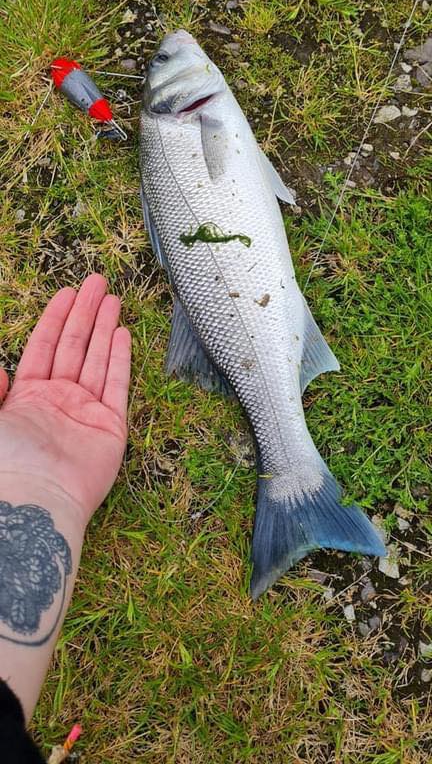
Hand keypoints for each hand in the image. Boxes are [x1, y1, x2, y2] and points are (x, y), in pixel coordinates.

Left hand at [0, 274, 130, 526]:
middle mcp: (58, 400)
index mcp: (28, 395)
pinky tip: (123, 334)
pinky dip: (120, 359)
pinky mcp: (109, 428)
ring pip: (97, 359)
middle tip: (97, 282)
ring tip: (113, 298)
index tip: (67, 291)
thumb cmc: (7, 460)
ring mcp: (85, 412)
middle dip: (85, 312)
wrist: (35, 499)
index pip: (44, 345)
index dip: (56, 317)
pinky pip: (117, 386)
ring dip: (104, 328)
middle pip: (74, 345)